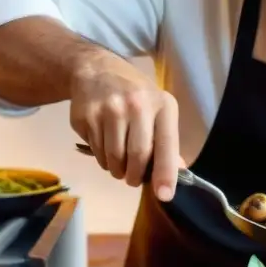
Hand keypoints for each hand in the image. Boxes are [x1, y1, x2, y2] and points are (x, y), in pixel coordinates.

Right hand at [69, 50, 181, 200]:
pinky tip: (104, 143)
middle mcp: (136, 105)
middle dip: (135, 176)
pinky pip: (96, 152)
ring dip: (117, 169)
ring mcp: (108, 109)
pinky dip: (102, 158)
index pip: (166, 145)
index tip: (165, 196)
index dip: (166, 173)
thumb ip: (168, 141)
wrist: (96, 70)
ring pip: (114, 159)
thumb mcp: (158, 110)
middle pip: (137, 157)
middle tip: (133, 178)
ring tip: (119, 160)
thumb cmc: (136, 96)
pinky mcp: (86, 116)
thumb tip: (179, 171)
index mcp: (162, 105)